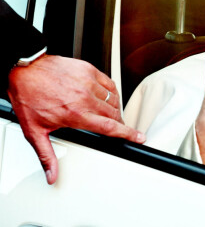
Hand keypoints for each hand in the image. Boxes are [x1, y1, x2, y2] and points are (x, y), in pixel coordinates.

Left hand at [7, 55, 145, 184]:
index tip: (139, 137)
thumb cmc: (28, 96)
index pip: (109, 127)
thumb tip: (51, 175)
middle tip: (115, 126)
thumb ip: (46, 155)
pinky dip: (110, 92)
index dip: (127, 133)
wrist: (24, 70)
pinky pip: (109, 83)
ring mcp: (89, 83)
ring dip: (113, 108)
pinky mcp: (89, 70)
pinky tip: (104, 96)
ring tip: (105, 112)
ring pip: (113, 99)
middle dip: (118, 123)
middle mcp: (85, 98)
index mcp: (75, 115)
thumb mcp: (34, 131)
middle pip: (114, 114)